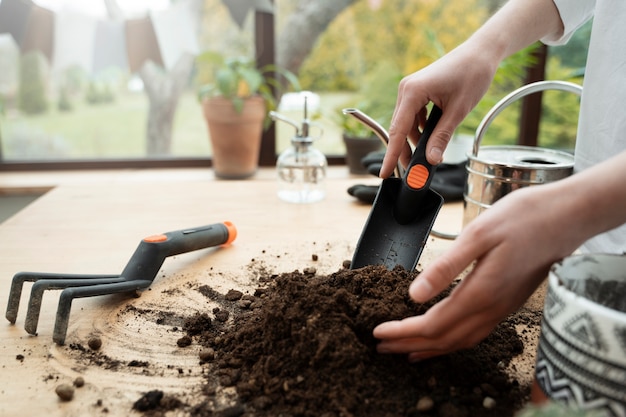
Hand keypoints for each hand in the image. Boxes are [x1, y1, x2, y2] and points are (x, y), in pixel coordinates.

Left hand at [372, 183, 586, 360]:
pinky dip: (452, 341)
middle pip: (444, 339)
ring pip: (460, 340)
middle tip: (381, 347)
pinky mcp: (508, 302)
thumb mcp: (478, 234)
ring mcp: (502, 308)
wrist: (566, 217)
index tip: (378, 333)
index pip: (433, 324)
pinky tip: (442, 337)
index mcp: (481, 293)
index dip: (403, 332)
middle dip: (409, 345)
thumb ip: (446, 266)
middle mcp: (492, 308)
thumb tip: (414, 295)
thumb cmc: (523, 219)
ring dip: (430, 348)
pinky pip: (475, 333)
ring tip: (405, 350)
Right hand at [379, 42, 498, 177]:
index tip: (384, 173)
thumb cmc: (472, 74)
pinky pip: (412, 116)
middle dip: (404, 151)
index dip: (391, 155)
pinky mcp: (417, 91)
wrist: (481, 52)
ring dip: (414, 141)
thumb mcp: (458, 111)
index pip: (397, 131)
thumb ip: (442, 136)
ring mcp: (410, 89)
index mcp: (412, 92)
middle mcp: (406, 89)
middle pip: (399, 129)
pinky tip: (430, 139)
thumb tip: (431, 160)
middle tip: (413, 172)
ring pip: (406, 124)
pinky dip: (419, 129)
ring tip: (425, 157)